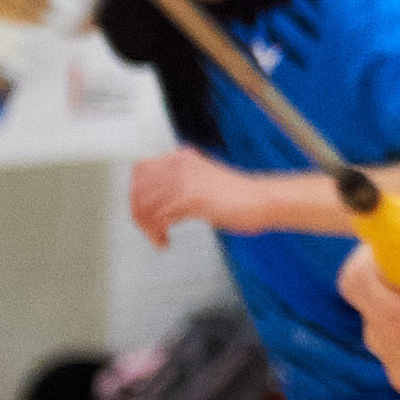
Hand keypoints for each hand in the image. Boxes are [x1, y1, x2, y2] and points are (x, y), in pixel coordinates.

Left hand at [128, 148, 273, 246]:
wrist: (262, 199)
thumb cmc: (238, 196)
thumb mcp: (203, 181)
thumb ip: (180, 184)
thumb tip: (154, 197)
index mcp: (182, 158)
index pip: (141, 170)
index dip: (136, 193)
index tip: (141, 210)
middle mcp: (180, 165)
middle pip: (138, 188)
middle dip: (139, 213)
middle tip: (148, 227)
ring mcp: (185, 181)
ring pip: (144, 204)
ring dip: (147, 226)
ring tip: (157, 236)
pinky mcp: (190, 199)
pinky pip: (158, 218)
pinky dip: (156, 234)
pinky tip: (164, 241)